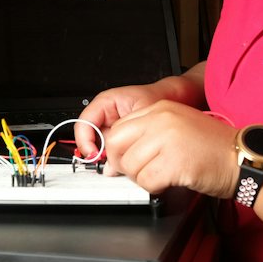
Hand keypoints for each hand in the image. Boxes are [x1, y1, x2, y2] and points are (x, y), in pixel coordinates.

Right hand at [74, 72, 203, 158]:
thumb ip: (127, 135)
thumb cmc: (160, 97)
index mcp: (106, 102)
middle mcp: (107, 115)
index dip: (85, 140)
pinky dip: (118, 158)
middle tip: (106, 164)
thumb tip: (111, 160)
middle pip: (90, 137)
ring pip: (101, 146)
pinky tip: (125, 162)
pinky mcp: (123, 136)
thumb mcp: (142, 113)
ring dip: (107, 157)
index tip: (93, 154)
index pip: (84, 123)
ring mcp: (114, 126)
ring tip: (117, 164)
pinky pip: (114, 150)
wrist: (177, 97)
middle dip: (97, 152)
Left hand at [102, 101, 237, 198]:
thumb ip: (147, 137)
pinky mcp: (174, 162)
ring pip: (131, 166)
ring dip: (143, 178)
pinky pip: (146, 181)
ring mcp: (168, 140)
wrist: (243, 158)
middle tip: (141, 172)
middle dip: (123, 164)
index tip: (123, 161)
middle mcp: (162, 120)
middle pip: (117, 145)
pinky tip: (171, 182)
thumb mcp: (179, 129)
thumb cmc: (215, 148)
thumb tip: (114, 163)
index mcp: (161, 109)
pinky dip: (155, 188)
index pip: (118, 128)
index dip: (116, 150)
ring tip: (164, 175)